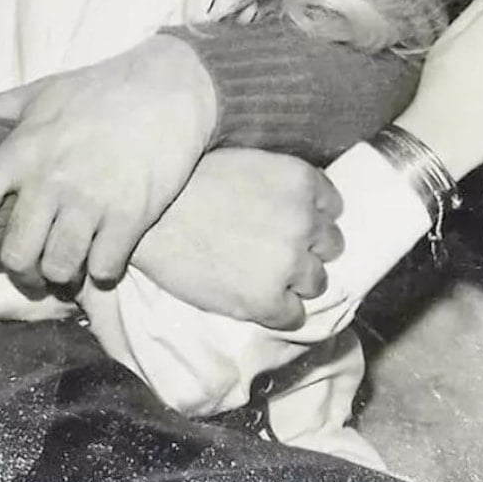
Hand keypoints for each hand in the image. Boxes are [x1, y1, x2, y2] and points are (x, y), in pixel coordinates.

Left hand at [0, 36, 216, 292]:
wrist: (171, 86)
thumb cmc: (101, 89)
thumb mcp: (40, 92)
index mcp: (20, 150)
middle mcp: (50, 179)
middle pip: (17, 255)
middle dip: (24, 275)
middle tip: (36, 275)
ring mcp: (92, 198)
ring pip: (60, 268)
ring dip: (64, 277)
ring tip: (72, 268)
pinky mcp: (132, 213)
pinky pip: (105, 269)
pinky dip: (103, 272)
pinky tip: (107, 257)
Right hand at [131, 148, 344, 328]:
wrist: (149, 220)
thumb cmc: (185, 185)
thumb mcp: (245, 165)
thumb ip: (279, 187)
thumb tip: (296, 208)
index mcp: (300, 182)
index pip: (333, 207)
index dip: (312, 218)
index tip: (292, 225)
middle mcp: (305, 221)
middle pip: (330, 246)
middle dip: (307, 250)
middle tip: (275, 252)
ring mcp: (289, 263)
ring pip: (317, 283)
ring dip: (295, 283)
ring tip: (263, 278)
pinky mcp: (267, 300)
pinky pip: (294, 316)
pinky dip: (278, 312)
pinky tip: (254, 301)